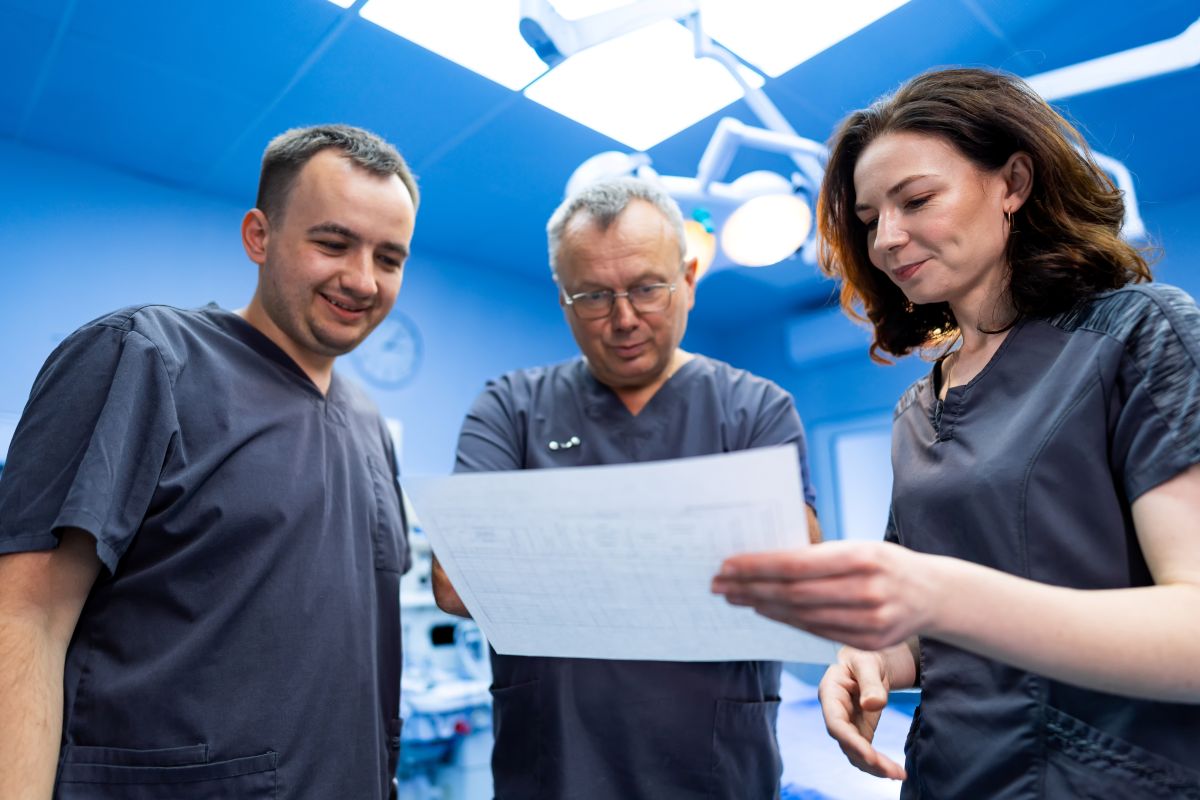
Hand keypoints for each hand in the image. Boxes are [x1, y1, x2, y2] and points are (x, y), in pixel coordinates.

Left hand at [710, 540, 939, 650]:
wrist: (935, 594)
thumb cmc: (885, 563)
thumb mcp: (858, 547)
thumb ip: (818, 556)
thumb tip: (763, 560)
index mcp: (862, 557)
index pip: (796, 565)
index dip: (757, 567)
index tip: (727, 564)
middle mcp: (867, 591)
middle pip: (794, 593)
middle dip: (750, 588)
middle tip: (719, 583)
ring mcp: (870, 621)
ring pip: (802, 616)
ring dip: (762, 606)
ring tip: (735, 596)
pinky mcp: (869, 642)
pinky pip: (816, 631)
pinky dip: (786, 620)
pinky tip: (765, 610)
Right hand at [818, 646, 908, 779]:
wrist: (870, 660)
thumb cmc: (865, 656)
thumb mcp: (868, 662)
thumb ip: (870, 681)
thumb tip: (872, 705)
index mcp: (830, 693)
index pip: (836, 723)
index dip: (851, 742)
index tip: (871, 757)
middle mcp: (834, 713)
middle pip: (846, 743)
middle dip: (868, 760)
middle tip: (894, 772)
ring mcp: (846, 724)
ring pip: (855, 753)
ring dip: (875, 767)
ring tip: (899, 774)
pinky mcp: (859, 731)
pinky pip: (865, 753)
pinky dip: (878, 764)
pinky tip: (895, 770)